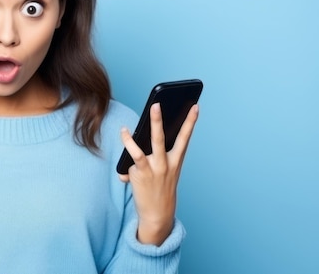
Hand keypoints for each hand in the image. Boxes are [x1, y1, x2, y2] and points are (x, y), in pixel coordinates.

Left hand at [119, 103, 198, 244]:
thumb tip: (134, 135)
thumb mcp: (164, 170)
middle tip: (156, 104)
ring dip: (131, 138)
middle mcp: (166, 163)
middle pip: (162, 138)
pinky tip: (123, 134)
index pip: (185, 137)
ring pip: (143, 148)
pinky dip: (127, 146)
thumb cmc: (160, 187)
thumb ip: (153, 153)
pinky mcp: (141, 175)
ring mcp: (154, 169)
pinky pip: (132, 157)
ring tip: (126, 128)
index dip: (190, 122)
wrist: (158, 214)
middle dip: (158, 120)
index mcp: (176, 160)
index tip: (195, 106)